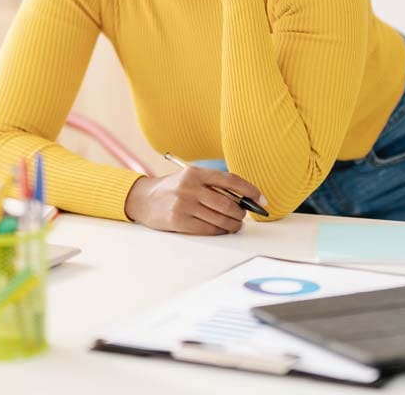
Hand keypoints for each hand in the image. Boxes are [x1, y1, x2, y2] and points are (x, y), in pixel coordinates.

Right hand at [124, 166, 265, 234]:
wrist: (143, 199)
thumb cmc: (173, 189)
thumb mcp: (190, 179)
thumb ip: (213, 186)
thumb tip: (243, 199)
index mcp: (196, 173)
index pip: (230, 180)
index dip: (250, 190)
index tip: (262, 199)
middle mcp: (190, 187)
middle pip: (228, 204)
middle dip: (241, 213)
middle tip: (244, 215)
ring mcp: (184, 204)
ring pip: (220, 219)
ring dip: (233, 225)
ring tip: (235, 224)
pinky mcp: (179, 221)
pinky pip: (209, 229)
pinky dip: (220, 231)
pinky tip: (221, 229)